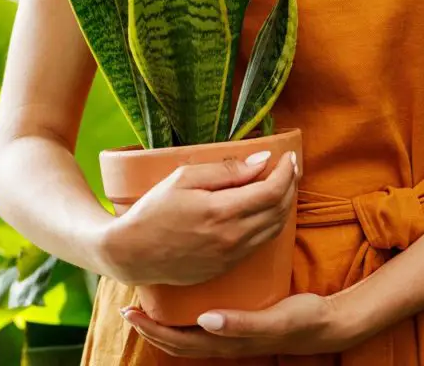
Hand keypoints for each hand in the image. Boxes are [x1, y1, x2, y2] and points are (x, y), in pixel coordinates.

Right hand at [99, 150, 297, 285]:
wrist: (132, 253)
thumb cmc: (154, 210)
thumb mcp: (184, 178)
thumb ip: (227, 170)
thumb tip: (263, 160)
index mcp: (221, 212)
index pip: (271, 191)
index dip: (286, 172)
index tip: (289, 156)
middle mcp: (231, 238)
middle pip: (278, 210)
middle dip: (290, 185)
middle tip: (291, 166)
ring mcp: (230, 256)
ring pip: (274, 229)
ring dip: (284, 205)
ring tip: (284, 184)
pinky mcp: (226, 267)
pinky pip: (260, 243)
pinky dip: (271, 223)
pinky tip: (266, 208)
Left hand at [119, 291, 360, 357]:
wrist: (326, 323)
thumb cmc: (301, 319)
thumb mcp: (273, 320)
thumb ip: (241, 323)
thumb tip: (205, 321)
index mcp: (227, 341)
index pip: (180, 341)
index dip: (153, 328)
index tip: (131, 311)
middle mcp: (224, 341)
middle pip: (178, 341)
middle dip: (151, 327)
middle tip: (129, 307)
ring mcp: (232, 335)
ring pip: (188, 336)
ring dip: (165, 324)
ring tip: (149, 304)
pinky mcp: (241, 324)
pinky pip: (203, 325)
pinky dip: (186, 317)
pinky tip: (186, 297)